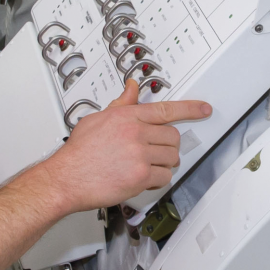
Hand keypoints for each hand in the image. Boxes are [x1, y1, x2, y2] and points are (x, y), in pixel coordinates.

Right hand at [39, 81, 210, 210]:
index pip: (166, 109)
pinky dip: (157, 180)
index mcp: (127, 116)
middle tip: (155, 151)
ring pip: (171, 157)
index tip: (203, 109)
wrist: (66, 178)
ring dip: (163, 163)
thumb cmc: (78, 152)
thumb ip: (120, 104)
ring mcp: (139, 154)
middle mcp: (135, 133)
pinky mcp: (141, 175)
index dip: (190, 109)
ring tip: (146, 165)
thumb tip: (132, 88)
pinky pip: (164, 177)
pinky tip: (142, 178)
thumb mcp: (97, 119)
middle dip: (167, 145)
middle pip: (172, 136)